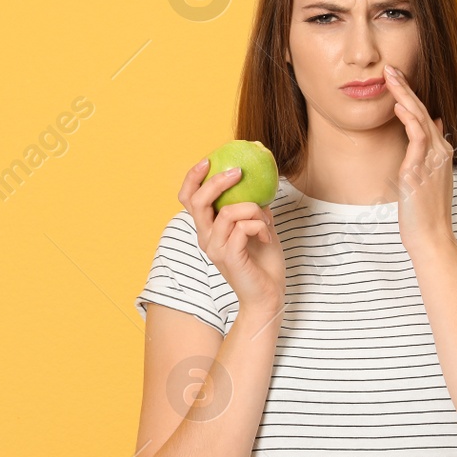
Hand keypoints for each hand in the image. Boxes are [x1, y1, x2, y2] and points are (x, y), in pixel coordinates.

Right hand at [178, 157, 285, 316]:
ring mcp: (215, 249)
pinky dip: (259, 225)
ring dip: (252, 209)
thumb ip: (253, 206)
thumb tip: (259, 178)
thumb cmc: (264, 263)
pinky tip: (266, 235)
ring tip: (265, 221)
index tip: (208, 160)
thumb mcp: (259, 226)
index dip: (192, 177)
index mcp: (207, 229)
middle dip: (216, 181)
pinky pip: (242, 227)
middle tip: (237, 172)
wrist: (268, 296)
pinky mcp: (229, 257)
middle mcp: (206, 238)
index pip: (188, 199)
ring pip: (227, 212)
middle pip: (197, 201)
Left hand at [384, 63, 456, 254]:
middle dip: (406, 88)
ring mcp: (432, 160)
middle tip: (391, 68)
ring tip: (391, 78)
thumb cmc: (425, 209)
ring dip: (406, 96)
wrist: (431, 236)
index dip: (410, 95)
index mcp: (439, 152)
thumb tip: (434, 122)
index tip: (396, 78)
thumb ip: (431, 148)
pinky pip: (418, 139)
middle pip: (422, 112)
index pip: (424, 116)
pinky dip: (411, 121)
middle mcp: (439, 152)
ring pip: (420, 119)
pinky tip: (400, 106)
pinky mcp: (420, 171)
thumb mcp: (430, 174)